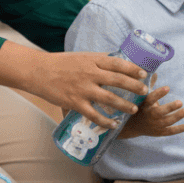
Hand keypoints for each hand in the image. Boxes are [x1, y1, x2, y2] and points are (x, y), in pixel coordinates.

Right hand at [1, 49, 149, 128]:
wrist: (39, 71)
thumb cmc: (61, 63)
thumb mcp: (81, 57)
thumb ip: (98, 62)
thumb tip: (116, 64)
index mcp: (92, 60)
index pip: (118, 63)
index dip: (133, 69)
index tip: (144, 74)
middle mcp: (90, 74)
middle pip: (118, 81)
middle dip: (134, 87)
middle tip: (144, 92)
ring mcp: (83, 89)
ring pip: (110, 99)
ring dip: (125, 105)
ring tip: (133, 109)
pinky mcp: (75, 102)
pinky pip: (94, 114)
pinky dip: (106, 121)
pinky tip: (114, 125)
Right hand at [121, 85, 183, 138]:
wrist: (134, 126)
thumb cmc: (141, 106)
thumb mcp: (142, 96)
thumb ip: (149, 85)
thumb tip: (154, 72)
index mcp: (144, 105)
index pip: (150, 99)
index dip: (158, 93)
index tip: (168, 87)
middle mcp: (149, 115)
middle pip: (159, 112)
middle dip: (170, 108)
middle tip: (180, 102)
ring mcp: (154, 125)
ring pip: (166, 122)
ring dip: (176, 117)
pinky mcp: (159, 132)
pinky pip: (169, 132)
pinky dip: (178, 129)